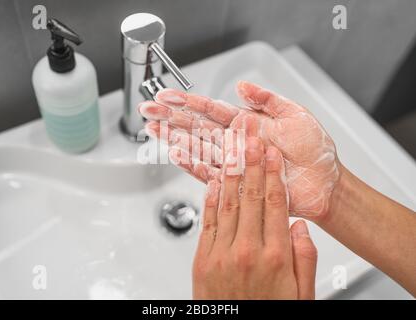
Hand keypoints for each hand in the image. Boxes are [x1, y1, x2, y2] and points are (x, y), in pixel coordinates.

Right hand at [139, 81, 339, 217]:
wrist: (325, 182)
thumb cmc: (315, 151)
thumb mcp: (295, 114)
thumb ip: (267, 99)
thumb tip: (241, 86)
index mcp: (247, 124)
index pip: (211, 110)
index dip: (188, 102)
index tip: (167, 94)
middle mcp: (236, 142)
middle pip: (196, 127)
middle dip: (171, 117)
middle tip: (148, 109)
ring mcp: (234, 162)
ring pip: (197, 148)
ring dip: (174, 138)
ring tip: (153, 128)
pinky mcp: (236, 182)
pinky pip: (209, 173)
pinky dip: (191, 164)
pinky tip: (175, 154)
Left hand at [193, 138, 316, 298]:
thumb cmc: (270, 314)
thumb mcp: (302, 294)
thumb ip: (304, 259)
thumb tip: (299, 226)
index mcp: (276, 256)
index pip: (275, 204)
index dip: (273, 175)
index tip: (271, 153)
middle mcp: (247, 251)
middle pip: (250, 197)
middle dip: (250, 162)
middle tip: (249, 137)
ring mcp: (221, 254)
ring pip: (227, 204)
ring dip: (229, 173)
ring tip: (231, 149)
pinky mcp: (202, 261)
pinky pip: (207, 223)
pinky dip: (210, 199)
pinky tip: (213, 181)